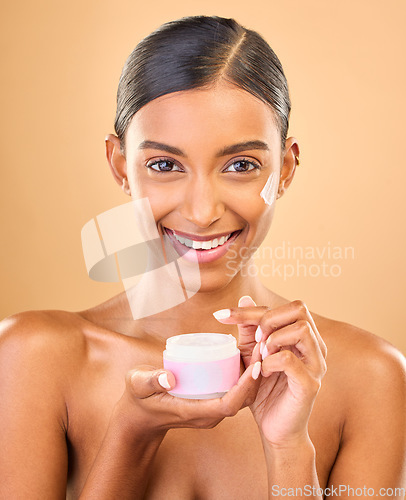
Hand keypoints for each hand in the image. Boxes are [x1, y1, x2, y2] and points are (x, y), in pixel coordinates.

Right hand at [115, 361, 259, 437]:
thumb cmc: (137, 400)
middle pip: (241, 399)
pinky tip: (247, 356)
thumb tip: (168, 376)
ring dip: (253, 375)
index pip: (229, 404)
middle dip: (256, 376)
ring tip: (260, 348)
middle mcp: (208, 415)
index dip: (246, 386)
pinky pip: (233, 392)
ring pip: (240, 396)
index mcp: (194, 412)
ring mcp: (209, 411)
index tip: (257, 364)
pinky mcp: (209, 405)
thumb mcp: (138, 386)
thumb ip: (150, 380)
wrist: (137, 419)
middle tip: (265, 348)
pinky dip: (243, 376)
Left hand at [214, 297, 326, 447]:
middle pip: (300, 308)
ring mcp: (316, 365)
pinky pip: (289, 359)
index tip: (221, 315)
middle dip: (268, 318)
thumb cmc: (265, 391)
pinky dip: (270, 361)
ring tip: (260, 355)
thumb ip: (251, 329)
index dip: (250, 309)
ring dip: (273, 338)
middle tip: (255, 339)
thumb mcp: (252, 355)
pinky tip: (263, 372)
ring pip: (301, 329)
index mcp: (303, 337)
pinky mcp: (310, 384)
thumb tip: (244, 298)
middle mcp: (315, 347)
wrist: (275, 429)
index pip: (283, 308)